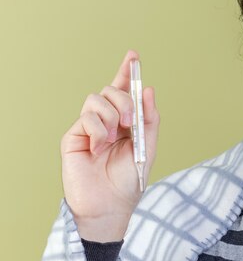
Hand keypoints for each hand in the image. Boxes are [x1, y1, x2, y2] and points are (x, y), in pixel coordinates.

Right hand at [61, 50, 159, 241]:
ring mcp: (89, 127)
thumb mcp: (147, 146)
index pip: (125, 91)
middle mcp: (106, 121)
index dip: (128, 72)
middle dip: (124, 100)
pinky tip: (98, 147)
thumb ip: (149, 118)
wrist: (110, 204)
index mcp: (125, 122)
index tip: (134, 55)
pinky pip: (86, 117)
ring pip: (96, 99)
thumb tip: (149, 89)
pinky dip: (98, 131)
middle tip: (129, 122)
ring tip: (114, 138)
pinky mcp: (73, 136)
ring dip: (111, 115)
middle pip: (111, 90)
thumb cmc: (128, 179)